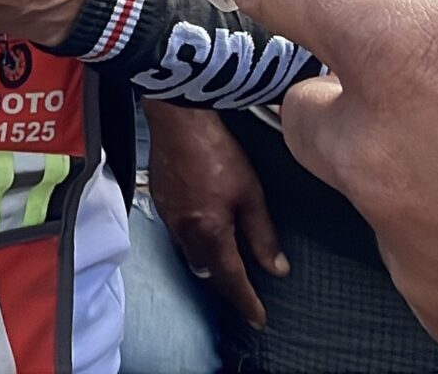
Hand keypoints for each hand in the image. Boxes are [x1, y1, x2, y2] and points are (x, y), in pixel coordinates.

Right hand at [145, 103, 283, 328]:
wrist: (179, 118)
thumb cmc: (216, 151)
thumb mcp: (250, 194)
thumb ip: (263, 235)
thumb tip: (277, 268)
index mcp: (208, 234)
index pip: (231, 280)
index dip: (247, 301)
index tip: (258, 319)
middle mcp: (184, 232)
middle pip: (206, 271)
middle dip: (225, 282)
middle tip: (245, 289)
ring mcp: (168, 216)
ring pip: (189, 252)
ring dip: (208, 259)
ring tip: (227, 257)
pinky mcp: (160, 199)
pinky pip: (178, 231)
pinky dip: (194, 237)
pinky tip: (205, 224)